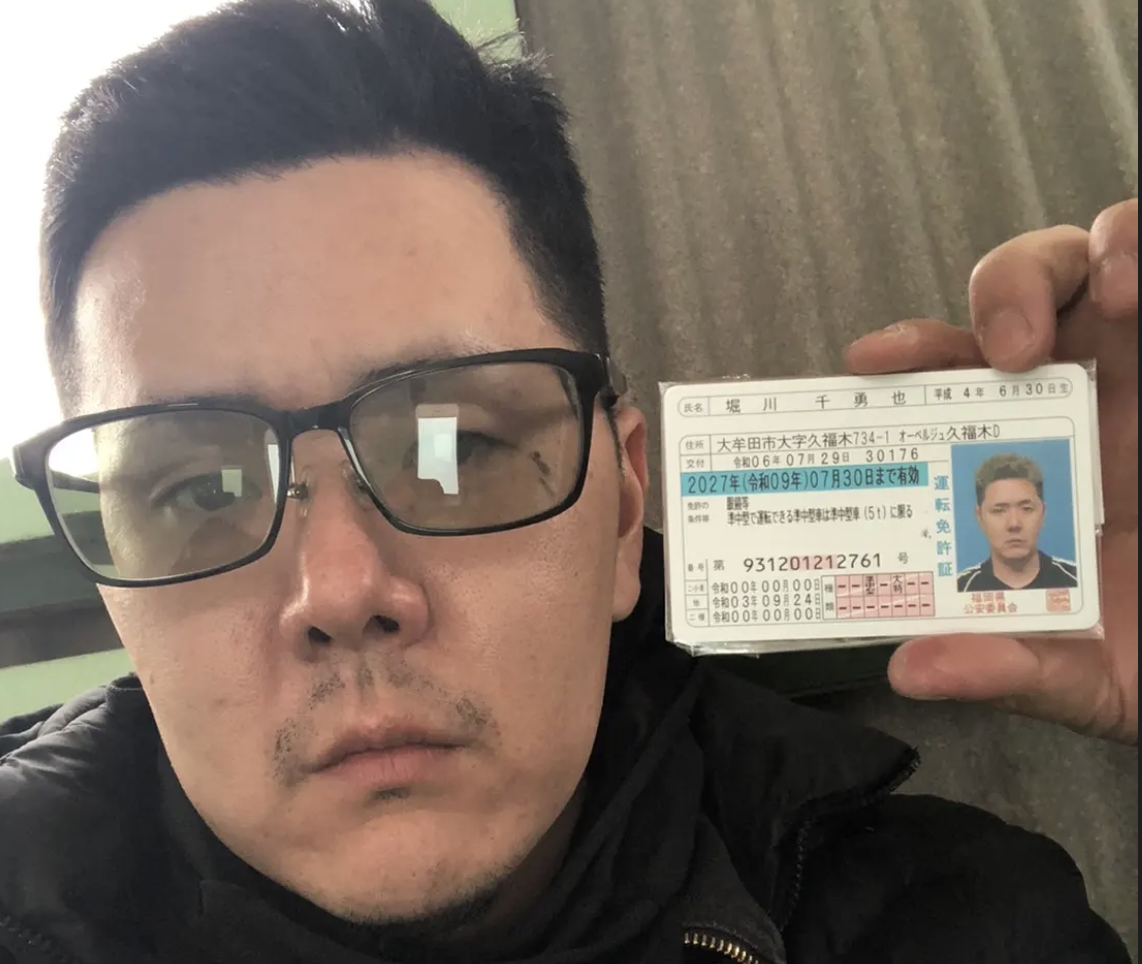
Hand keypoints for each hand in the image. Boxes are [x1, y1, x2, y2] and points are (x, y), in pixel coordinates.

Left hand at [846, 199, 1137, 744]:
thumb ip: (1011, 667)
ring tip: (1118, 291)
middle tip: (1012, 347)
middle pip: (1023, 299)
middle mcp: (1085, 398)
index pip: (955, 383)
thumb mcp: (1095, 674)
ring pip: (1104, 258)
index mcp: (1034, 459)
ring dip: (1096, 254)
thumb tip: (913, 668)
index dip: (909, 357)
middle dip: (1004, 293)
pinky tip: (1140, 285)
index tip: (870, 362)